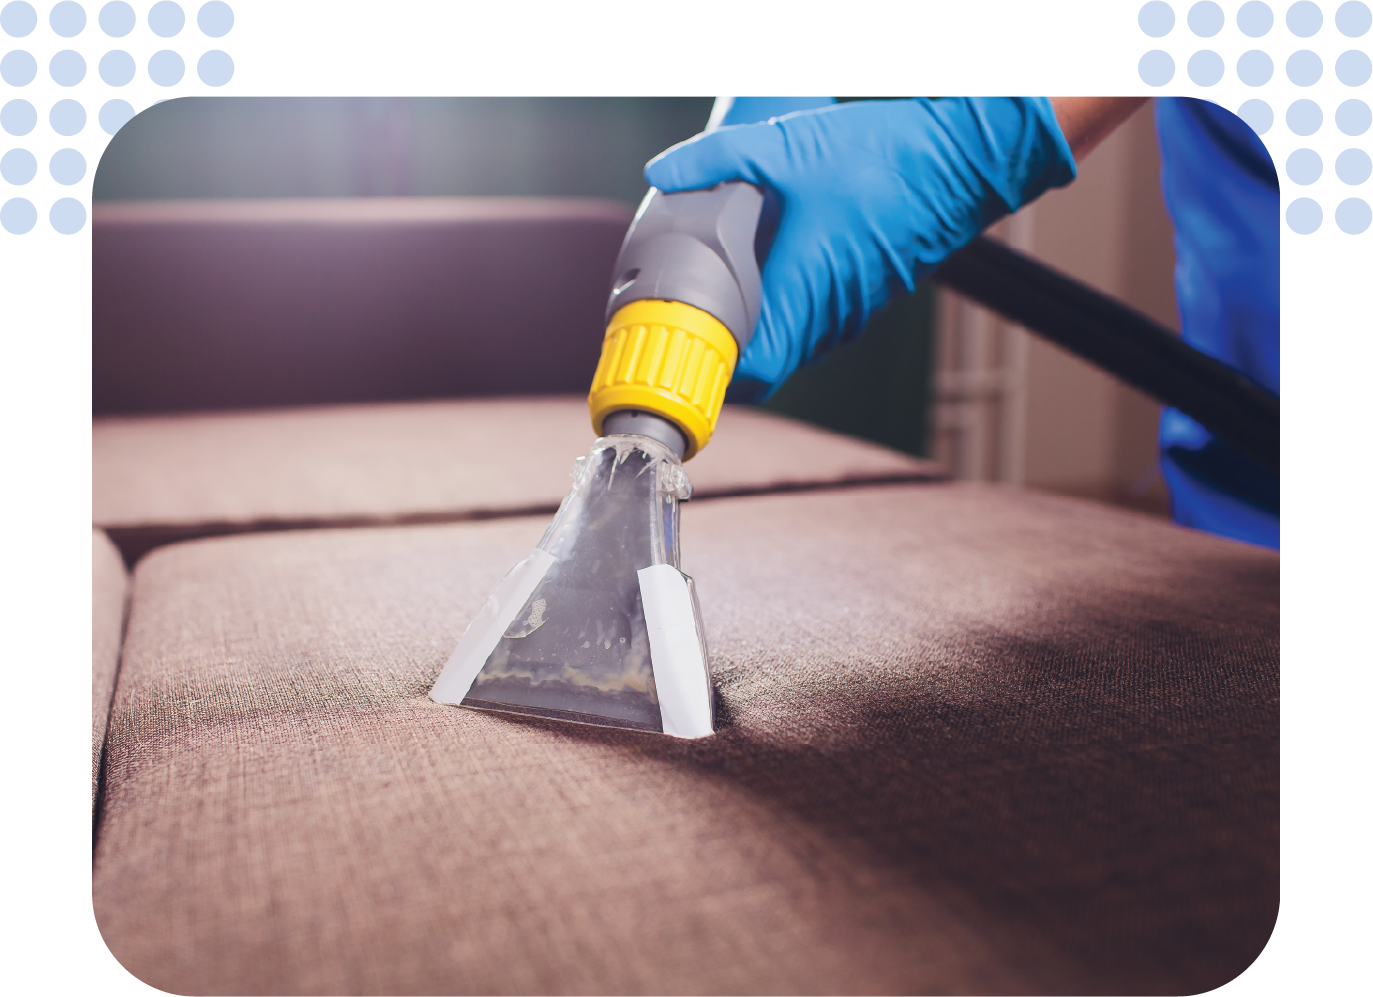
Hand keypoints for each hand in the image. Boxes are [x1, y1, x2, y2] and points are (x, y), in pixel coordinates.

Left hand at [645, 97, 1076, 400]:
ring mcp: (851, 313)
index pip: (753, 371)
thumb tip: (662, 171)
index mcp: (806, 292)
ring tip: (710, 297)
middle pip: (764, 368)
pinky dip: (779, 315)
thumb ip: (718, 158)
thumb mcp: (788, 147)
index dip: (711, 373)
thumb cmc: (889, 157)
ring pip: (788, 348)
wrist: (967, 159)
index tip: (675, 352)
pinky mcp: (864, 299)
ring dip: (751, 335)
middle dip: (721, 356)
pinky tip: (759, 276)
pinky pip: (811, 327)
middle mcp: (829, 317)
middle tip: (679, 324)